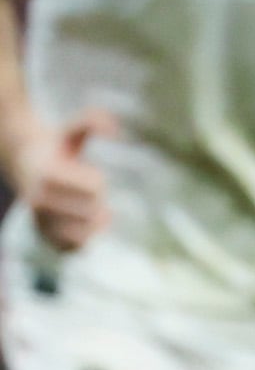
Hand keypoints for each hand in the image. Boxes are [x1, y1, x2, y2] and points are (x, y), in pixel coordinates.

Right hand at [10, 111, 111, 249]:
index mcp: (47, 175)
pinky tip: (86, 227)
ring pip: (82, 235)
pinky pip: (72, 249)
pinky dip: (85, 241)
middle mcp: (38, 200)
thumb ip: (92, 121)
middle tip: (85, 193)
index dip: (97, 180)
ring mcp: (38, 220)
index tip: (86, 173)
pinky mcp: (44, 235)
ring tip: (89, 210)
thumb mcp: (71, 131)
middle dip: (97, 201)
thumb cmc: (56, 148)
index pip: (94, 187)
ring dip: (94, 224)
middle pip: (91, 212)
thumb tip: (115, 130)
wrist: (25, 166)